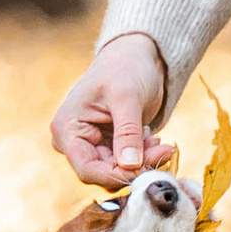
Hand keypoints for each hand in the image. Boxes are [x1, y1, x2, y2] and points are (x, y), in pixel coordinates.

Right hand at [51, 34, 169, 184]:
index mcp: (67, 128)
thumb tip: (130, 165)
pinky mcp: (107, 147)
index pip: (87, 168)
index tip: (146, 168)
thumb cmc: (125, 68)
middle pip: (104, 173)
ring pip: (118, 170)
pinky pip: (126, 163)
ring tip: (156, 139)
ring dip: (142, 160)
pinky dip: (143, 155)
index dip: (116, 175)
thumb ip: (127, 132)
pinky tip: (152, 138)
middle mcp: (74, 141)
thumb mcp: (127, 97)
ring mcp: (91, 145)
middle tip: (163, 151)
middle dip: (135, 166)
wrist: (134, 57)